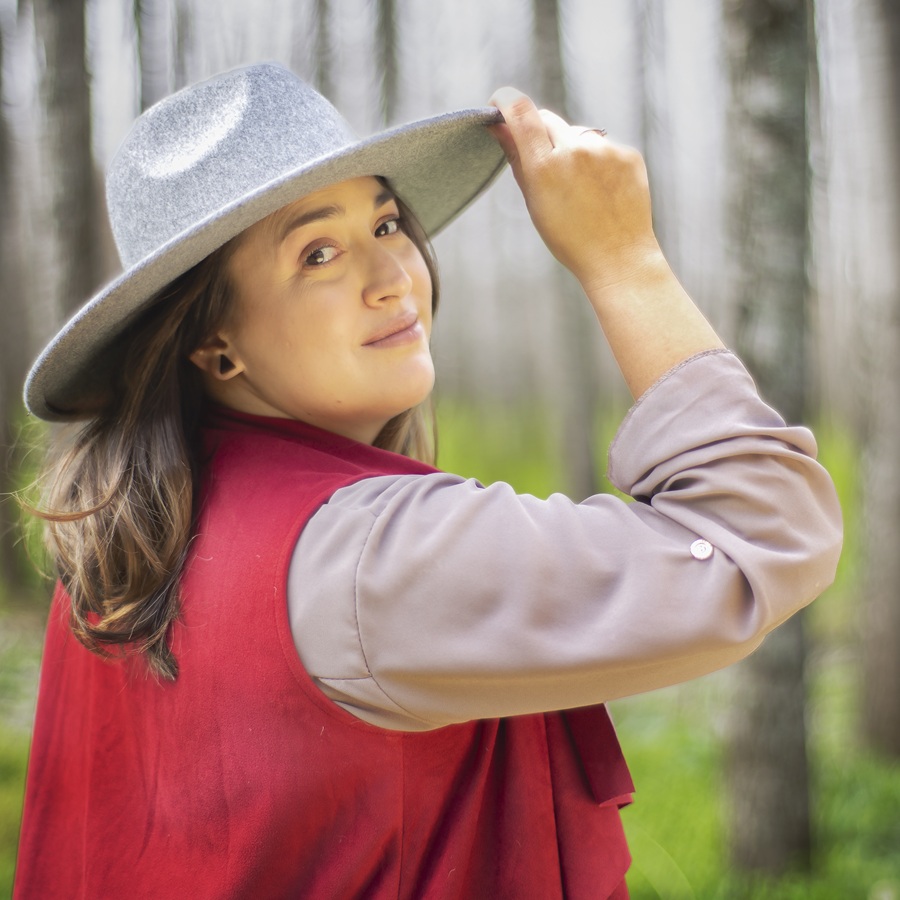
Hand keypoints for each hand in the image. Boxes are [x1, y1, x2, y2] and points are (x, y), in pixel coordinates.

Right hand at [488, 87, 662, 292]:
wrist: (619, 259)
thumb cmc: (570, 240)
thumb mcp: (535, 203)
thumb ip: (517, 159)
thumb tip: (498, 127)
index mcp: (546, 167)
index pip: (521, 112)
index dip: (505, 101)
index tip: (498, 105)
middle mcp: (576, 150)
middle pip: (547, 120)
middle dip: (538, 133)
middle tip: (541, 164)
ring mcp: (606, 151)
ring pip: (576, 134)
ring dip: (570, 150)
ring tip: (578, 189)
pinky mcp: (628, 155)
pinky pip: (602, 147)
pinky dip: (596, 162)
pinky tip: (600, 191)